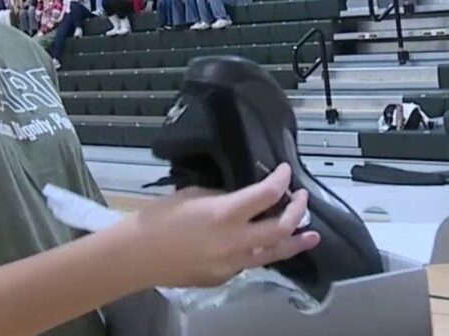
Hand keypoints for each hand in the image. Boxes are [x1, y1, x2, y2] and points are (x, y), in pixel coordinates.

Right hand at [126, 164, 319, 288]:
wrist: (137, 255)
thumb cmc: (158, 218)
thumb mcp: (193, 195)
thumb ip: (222, 198)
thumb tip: (242, 198)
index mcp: (224, 214)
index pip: (267, 194)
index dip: (281, 180)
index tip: (285, 171)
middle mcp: (235, 241)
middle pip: (281, 228)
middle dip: (296, 211)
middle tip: (300, 199)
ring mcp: (232, 264)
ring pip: (274, 254)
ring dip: (295, 242)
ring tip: (311, 235)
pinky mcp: (225, 277)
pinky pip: (250, 263)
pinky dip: (261, 251)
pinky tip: (264, 244)